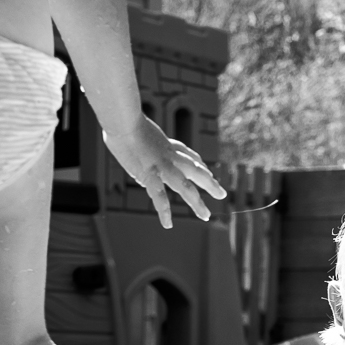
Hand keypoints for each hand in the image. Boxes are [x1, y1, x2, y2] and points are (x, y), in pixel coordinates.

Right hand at [104, 116, 224, 228]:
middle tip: (222, 194)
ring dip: (197, 202)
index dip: (200, 164)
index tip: (208, 171)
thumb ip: (142, 144)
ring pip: (185, 187)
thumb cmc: (123, 119)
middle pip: (196, 170)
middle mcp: (170, 156)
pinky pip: (160, 198)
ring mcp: (162, 166)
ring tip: (206, 215)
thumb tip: (139, 157)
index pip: (189, 155)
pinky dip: (164, 212)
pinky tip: (168, 225)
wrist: (123, 120)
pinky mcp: (150, 175)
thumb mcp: (139, 129)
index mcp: (167, 144)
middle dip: (210, 182)